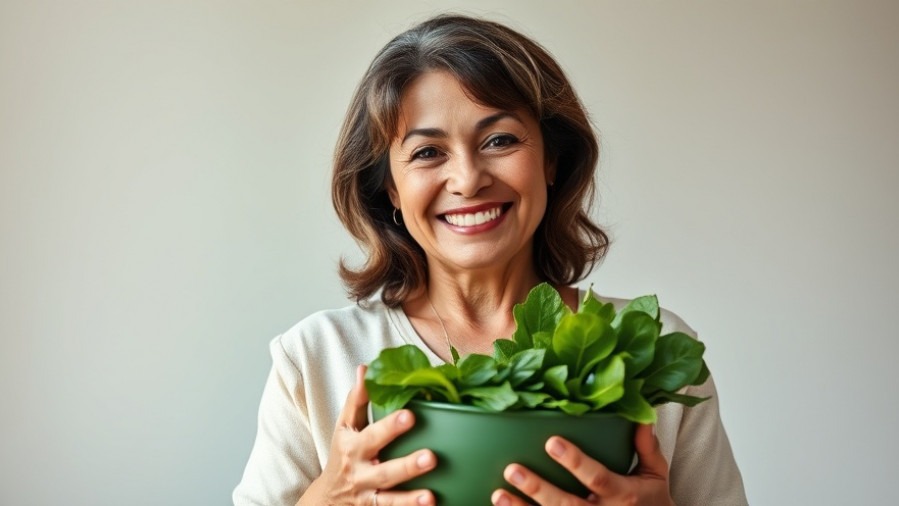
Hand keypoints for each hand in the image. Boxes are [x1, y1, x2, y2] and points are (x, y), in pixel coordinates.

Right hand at [299, 365, 436, 505]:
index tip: (410, 415)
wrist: (326, 498)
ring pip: (389, 498)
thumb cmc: (342, 453)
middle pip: (384, 471)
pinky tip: (430, 505)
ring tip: (430, 496)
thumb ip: (357, 399)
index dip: (390, 425)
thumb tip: (366, 367)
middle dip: (407, 465)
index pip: (371, 433)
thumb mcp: (345, 426)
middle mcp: (360, 472)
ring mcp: (368, 495)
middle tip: (431, 457)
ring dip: (410, 498)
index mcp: (353, 446)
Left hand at [490, 424, 673, 505]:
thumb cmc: (652, 501)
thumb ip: (646, 446)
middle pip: (568, 505)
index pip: (597, 477)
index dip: (575, 462)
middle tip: (513, 469)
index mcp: (623, 494)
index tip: (552, 442)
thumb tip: (639, 415)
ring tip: (498, 494)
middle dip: (540, 489)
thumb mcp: (655, 474)